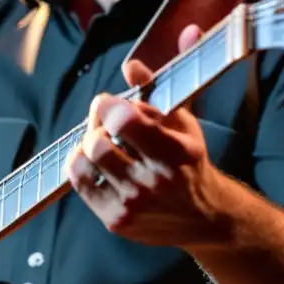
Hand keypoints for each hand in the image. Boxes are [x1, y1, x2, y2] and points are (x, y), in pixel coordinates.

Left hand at [66, 24, 230, 247]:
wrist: (204, 218)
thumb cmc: (190, 162)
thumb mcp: (184, 120)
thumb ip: (159, 86)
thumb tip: (133, 62)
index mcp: (176, 151)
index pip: (123, 120)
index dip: (107, 105)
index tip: (109, 102)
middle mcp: (155, 181)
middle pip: (98, 143)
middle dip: (94, 124)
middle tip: (102, 120)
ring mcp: (134, 204)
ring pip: (85, 163)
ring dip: (86, 145)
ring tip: (99, 141)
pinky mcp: (117, 221)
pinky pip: (80, 185)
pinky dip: (79, 166)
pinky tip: (92, 161)